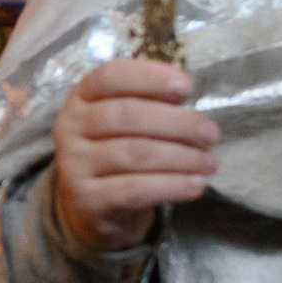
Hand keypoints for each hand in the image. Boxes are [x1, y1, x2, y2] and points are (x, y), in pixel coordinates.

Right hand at [51, 59, 217, 252]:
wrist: (89, 205)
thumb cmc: (116, 151)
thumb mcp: (124, 121)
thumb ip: (148, 102)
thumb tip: (182, 92)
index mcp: (80, 98)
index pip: (109, 77)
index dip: (149, 77)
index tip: (187, 87)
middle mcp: (69, 127)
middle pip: (127, 116)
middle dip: (178, 123)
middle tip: (211, 133)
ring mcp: (74, 164)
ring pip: (136, 154)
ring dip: (182, 157)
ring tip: (210, 162)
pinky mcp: (87, 198)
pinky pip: (135, 190)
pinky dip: (171, 186)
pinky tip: (197, 185)